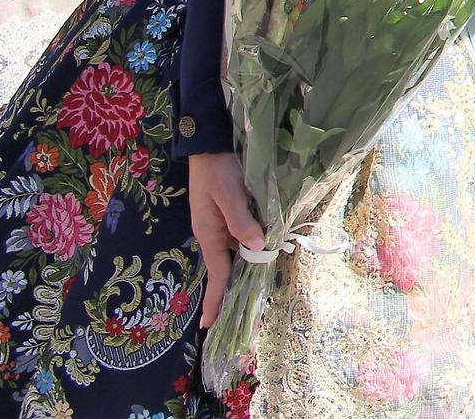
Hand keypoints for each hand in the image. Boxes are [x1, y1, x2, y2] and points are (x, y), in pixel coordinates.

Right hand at [188, 151, 262, 326]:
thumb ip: (242, 222)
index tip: (209, 324)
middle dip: (231, 292)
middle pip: (226, 269)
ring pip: (237, 254)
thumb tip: (256, 248)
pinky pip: (241, 239)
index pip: (217, 274)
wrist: (210, 149)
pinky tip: (265, 253)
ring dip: (246, 270)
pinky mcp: (229, 217)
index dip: (216, 299)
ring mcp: (221, 227)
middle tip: (243, 317)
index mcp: (210, 235)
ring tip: (255, 293)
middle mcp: (214, 236)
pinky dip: (251, 249)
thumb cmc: (218, 172)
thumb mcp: (230, 196)